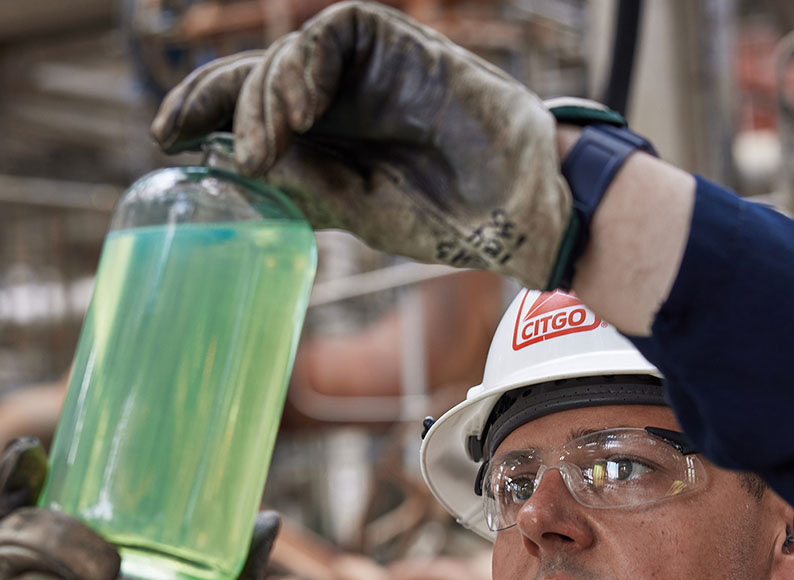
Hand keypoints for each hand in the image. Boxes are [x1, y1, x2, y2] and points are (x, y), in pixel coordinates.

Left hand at [150, 0, 571, 288]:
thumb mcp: (353, 208)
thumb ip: (301, 180)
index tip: (165, 140)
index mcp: (327, 140)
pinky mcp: (390, 41)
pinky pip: (327, 33)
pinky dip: (303, 67)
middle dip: (207, 97)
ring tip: (270, 146)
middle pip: (253, 75)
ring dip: (263, 97)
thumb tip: (236, 157)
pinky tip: (300, 112)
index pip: (254, 117)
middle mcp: (337, 100)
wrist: (511, 204)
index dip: (204, 118)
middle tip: (176, 131)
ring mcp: (362, 70)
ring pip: (283, 54)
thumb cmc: (442, 216)